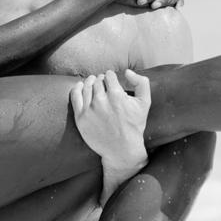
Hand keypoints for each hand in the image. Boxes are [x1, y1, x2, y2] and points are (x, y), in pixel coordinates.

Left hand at [70, 69, 150, 203]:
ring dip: (90, 82)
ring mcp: (89, 110)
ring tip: (93, 84)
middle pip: (97, 80)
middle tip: (103, 84)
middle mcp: (101, 101)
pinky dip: (77, 88)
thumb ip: (141, 82)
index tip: (112, 81)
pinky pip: (75, 96)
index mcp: (116, 95)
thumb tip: (127, 71)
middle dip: (101, 80)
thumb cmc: (134, 126)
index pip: (109, 75)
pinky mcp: (80, 118)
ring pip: (86, 86)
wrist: (122, 149)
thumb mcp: (145, 103)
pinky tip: (81, 86)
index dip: (111, 77)